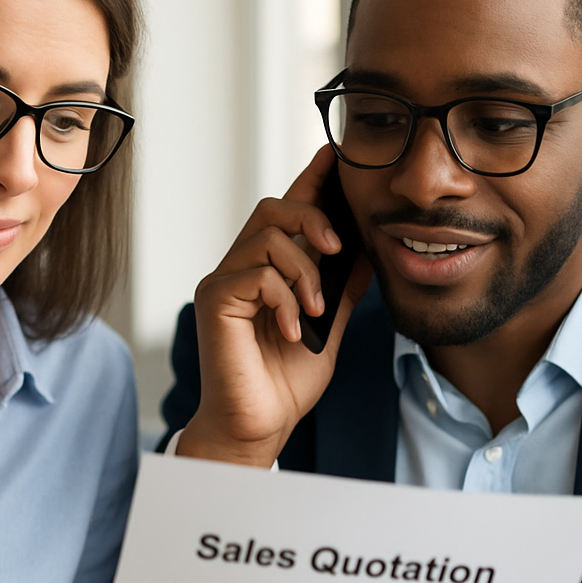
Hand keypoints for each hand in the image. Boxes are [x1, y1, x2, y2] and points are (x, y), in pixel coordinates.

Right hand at [178, 146, 370, 466]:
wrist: (259, 425)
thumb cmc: (285, 381)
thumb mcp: (328, 325)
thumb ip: (341, 287)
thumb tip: (366, 249)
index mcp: (268, 269)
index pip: (289, 211)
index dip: (311, 180)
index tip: (336, 157)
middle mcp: (241, 267)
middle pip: (273, 207)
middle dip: (313, 217)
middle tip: (338, 248)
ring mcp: (224, 282)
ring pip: (267, 236)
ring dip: (303, 269)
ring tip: (315, 308)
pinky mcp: (214, 300)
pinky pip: (256, 274)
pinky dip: (284, 299)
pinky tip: (292, 330)